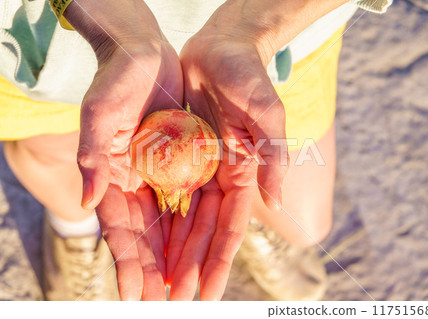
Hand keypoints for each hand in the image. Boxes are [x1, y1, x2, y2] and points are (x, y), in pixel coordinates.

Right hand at [65, 0, 182, 299]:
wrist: (145, 57)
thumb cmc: (115, 81)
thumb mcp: (98, 114)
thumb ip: (93, 156)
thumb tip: (88, 200)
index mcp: (114, 178)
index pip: (121, 229)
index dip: (130, 262)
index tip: (137, 295)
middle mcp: (139, 183)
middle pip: (150, 236)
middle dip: (160, 270)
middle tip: (172, 303)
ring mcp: (164, 176)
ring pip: (175, 225)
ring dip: (183, 257)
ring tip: (193, 289)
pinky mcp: (188, 164)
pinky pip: (196, 200)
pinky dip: (200, 225)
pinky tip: (205, 251)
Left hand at [164, 24, 287, 299]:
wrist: (220, 49)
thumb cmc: (248, 76)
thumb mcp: (266, 112)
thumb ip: (273, 154)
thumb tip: (276, 198)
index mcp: (243, 174)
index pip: (230, 226)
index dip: (219, 259)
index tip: (209, 293)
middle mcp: (219, 178)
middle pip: (202, 231)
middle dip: (190, 265)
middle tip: (175, 300)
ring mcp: (196, 168)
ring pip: (181, 219)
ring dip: (171, 251)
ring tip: (158, 284)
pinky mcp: (175, 154)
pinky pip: (163, 192)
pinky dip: (156, 219)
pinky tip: (146, 242)